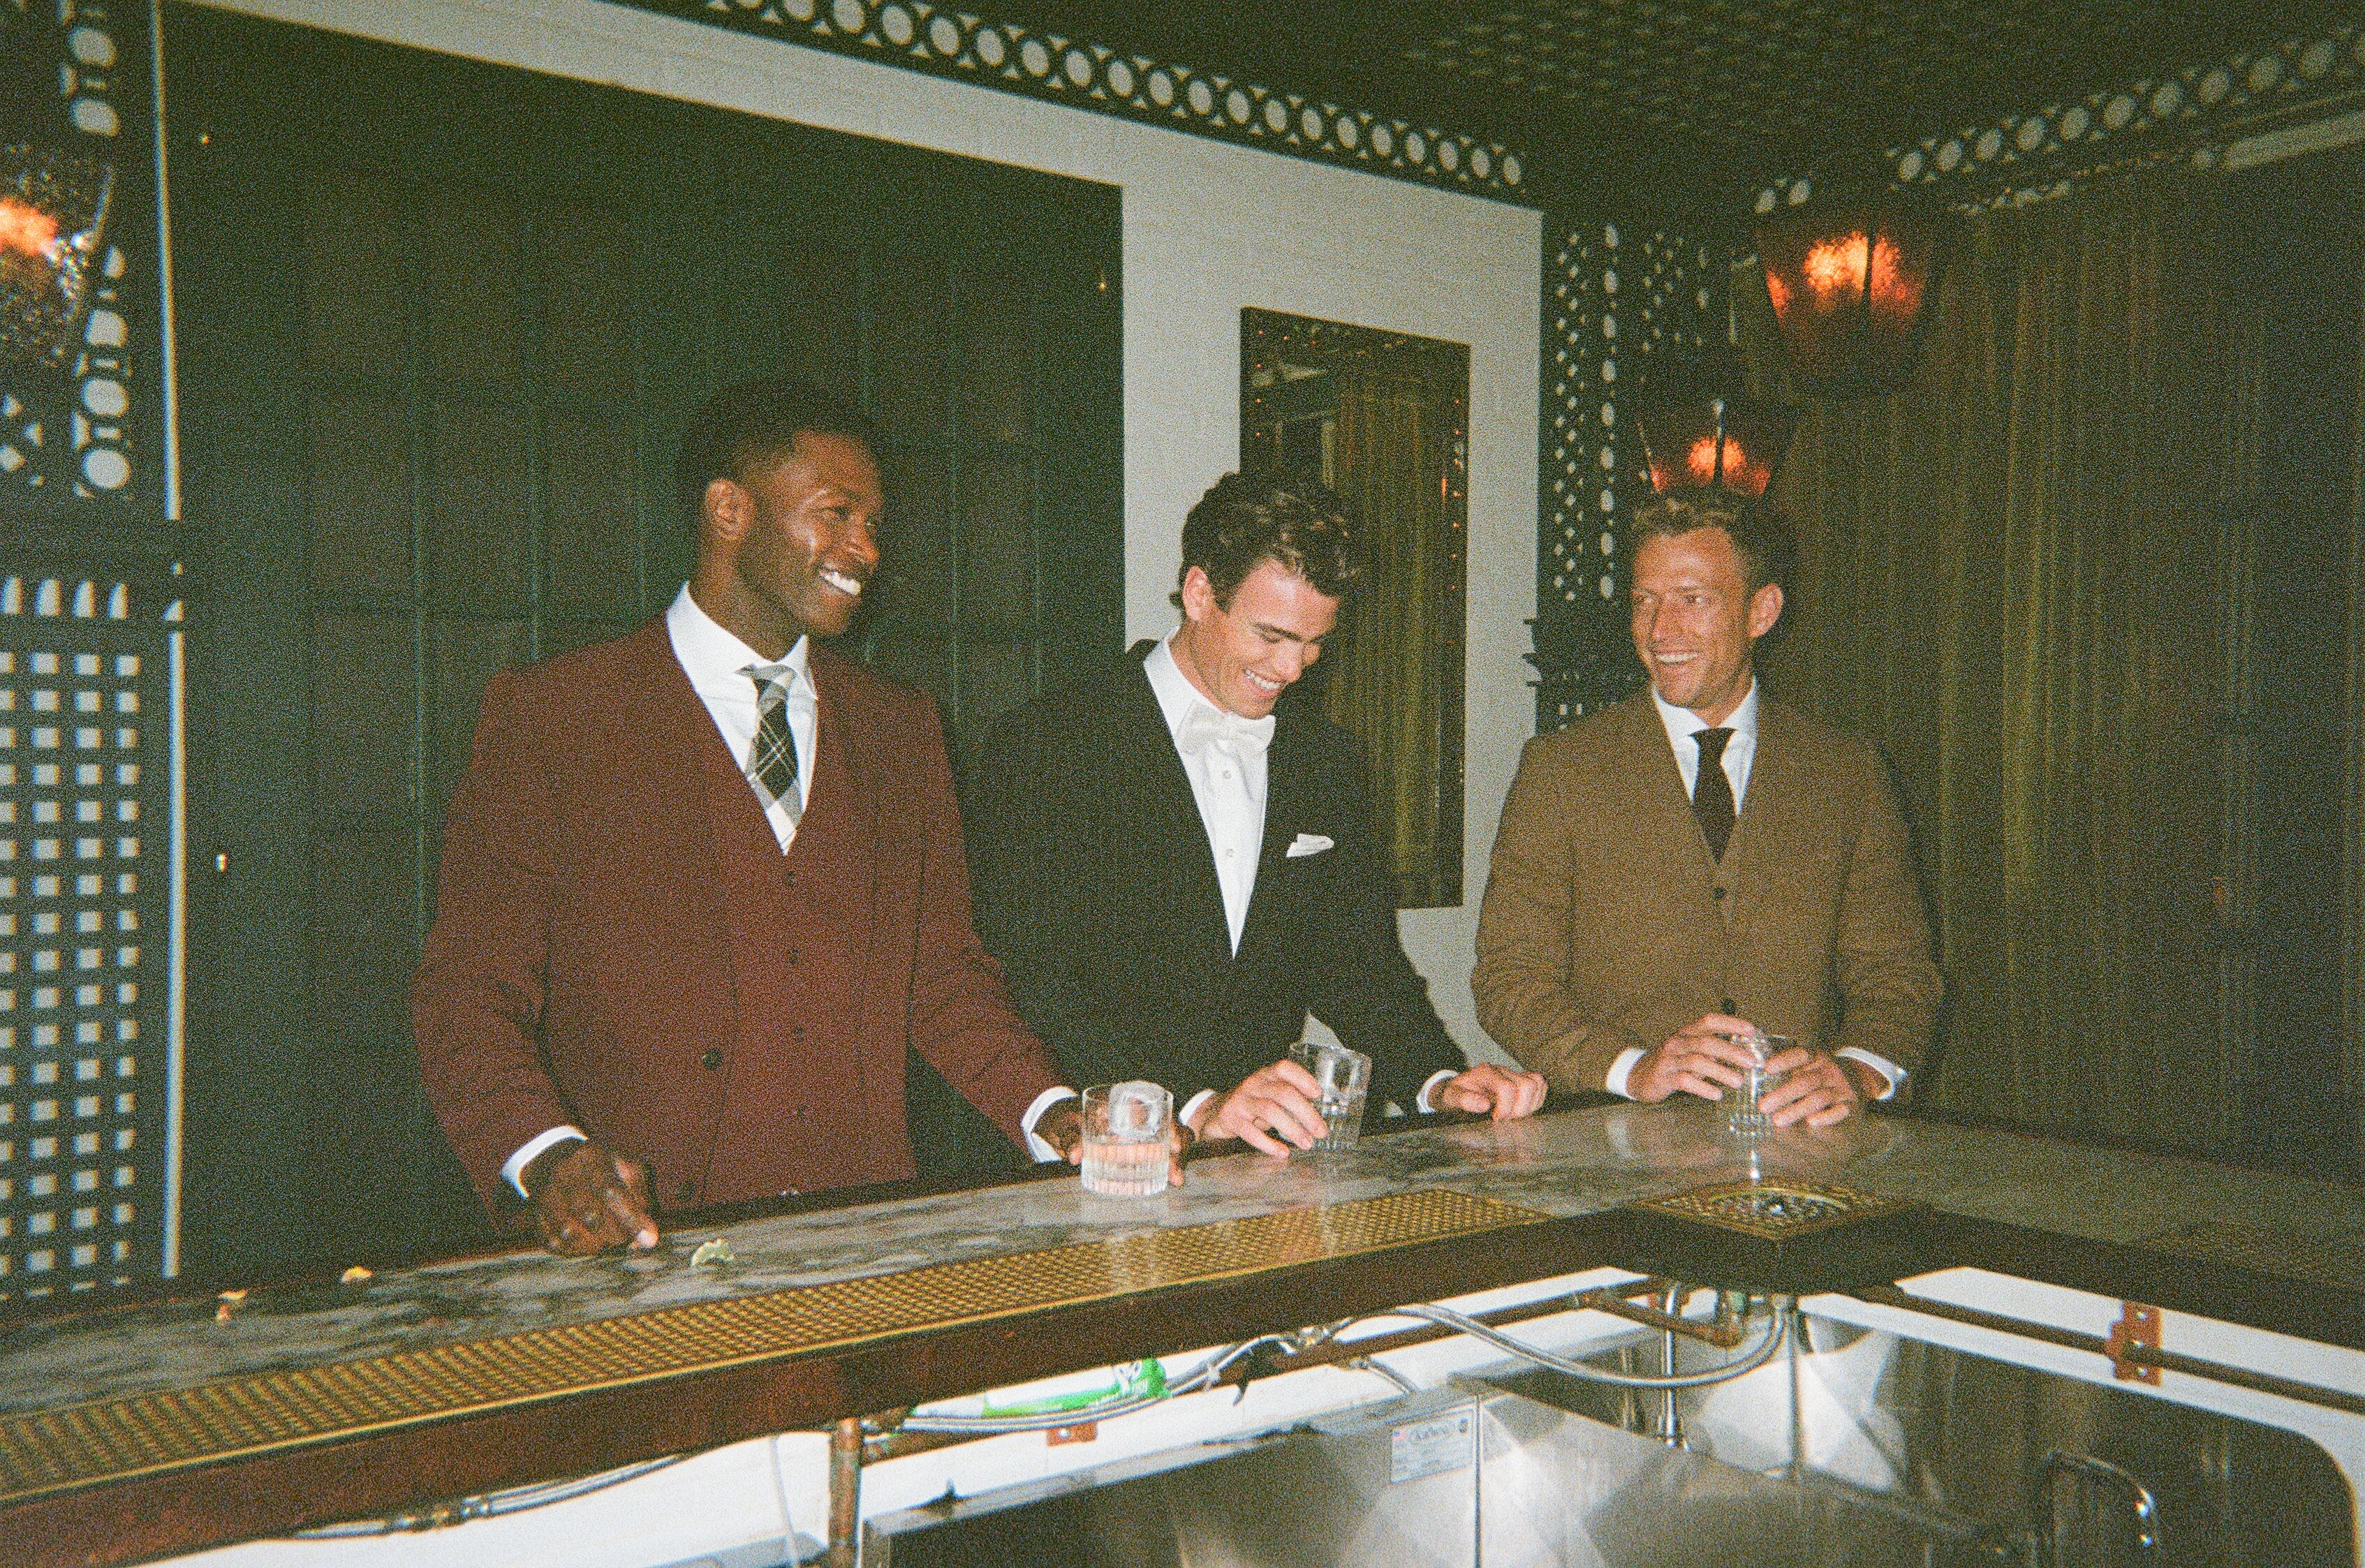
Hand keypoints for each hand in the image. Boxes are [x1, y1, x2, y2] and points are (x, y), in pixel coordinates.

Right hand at [525, 1138, 657, 1254]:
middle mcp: (564, 1174)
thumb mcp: (628, 1171)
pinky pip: (553, 1243)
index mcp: (593, 1158)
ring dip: (594, 1246)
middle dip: (615, 1236)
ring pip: (570, 1233)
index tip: (649, 1241)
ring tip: (605, 1242)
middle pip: (591, 1217)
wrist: (554, 1159)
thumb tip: (648, 1239)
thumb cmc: (602, 1169)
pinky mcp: (534, 1215)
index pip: (613, 1192)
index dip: (631, 1219)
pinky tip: (585, 1244)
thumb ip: (642, 1200)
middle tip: (624, 1240)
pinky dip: (574, 1250)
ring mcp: (545, 1195)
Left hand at [1041, 1096, 1190, 1187]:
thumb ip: (1071, 1139)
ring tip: (1177, 1179)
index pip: (1156, 1107)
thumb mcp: (1067, 1127)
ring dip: (1177, 1158)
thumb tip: (1074, 1157)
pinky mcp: (1139, 1149)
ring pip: (1171, 1140)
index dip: (1169, 1124)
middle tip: (1176, 1173)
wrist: (1062, 1127)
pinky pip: (1161, 1155)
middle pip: (1170, 1126)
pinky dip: (1168, 1165)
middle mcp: (1139, 1116)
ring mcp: (1142, 1133)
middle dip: (1179, 1147)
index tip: (1173, 1144)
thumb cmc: (1068, 1120)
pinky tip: (1172, 1180)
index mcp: (1124, 1102)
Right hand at [1191, 1059, 1330, 1157]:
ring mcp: (1240, 1101)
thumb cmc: (1249, 1105)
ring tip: (1307, 1143)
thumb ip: (1288, 1099)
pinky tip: (1282, 1152)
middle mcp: (1253, 1085)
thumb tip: (1317, 1117)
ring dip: (1292, 1129)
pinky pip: (1250, 1132)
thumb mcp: (1268, 1096)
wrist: (1213, 1114)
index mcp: (1265, 1076)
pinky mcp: (1230, 1119)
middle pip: (1283, 1093)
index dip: (1302, 1078)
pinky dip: (1269, 1144)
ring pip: (1270, 1111)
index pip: (1284, 1068)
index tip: (1317, 1094)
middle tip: (1321, 1131)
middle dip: (1306, 1113)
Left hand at [1430, 1063, 1548, 1119]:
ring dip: (1530, 1105)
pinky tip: (1520, 1111)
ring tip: (1513, 1115)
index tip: (1496, 1119)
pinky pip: (1541, 1085)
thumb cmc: (1456, 1094)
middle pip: (1528, 1084)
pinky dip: (1535, 1101)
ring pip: (1538, 1083)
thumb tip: (1485, 1105)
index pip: (1507, 1088)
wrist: (1458, 1087)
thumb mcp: (1451, 1097)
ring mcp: (1514, 1073)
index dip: (1506, 1108)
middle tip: (1506, 1119)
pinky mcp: (1522, 1080)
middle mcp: (1502, 1070)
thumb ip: (1464, 1100)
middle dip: (1520, 1108)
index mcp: (1485, 1072)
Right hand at [1627, 1013, 1761, 1102]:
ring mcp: (1668, 1060)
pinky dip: (1703, 1087)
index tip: (1752, 1031)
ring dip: (1720, 1071)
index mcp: (1686, 1032)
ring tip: (1738, 1082)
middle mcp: (1677, 1042)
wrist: (1637, 1075)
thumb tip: (1744, 1054)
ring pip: (1696, 1062)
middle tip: (1752, 1062)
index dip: (1731, 1023)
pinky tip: (1717, 1094)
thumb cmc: (1671, 1063)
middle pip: (1706, 1043)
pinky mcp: (1662, 1078)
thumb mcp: (1689, 1050)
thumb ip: (1711, 1050)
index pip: (1709, 1021)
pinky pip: (1684, 1081)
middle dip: (1731, 1052)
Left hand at [1755, 1046, 1878, 1127]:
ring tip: (1777, 1120)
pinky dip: (1827, 1116)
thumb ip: (1788, 1069)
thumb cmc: (1821, 1074)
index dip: (1783, 1061)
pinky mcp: (1851, 1103)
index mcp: (1816, 1057)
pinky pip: (1841, 1110)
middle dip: (1782, 1095)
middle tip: (1763, 1106)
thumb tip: (1754, 1075)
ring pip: (1818, 1097)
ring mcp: (1841, 1087)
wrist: (1859, 1077)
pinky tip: (1811, 1122)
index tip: (1766, 1069)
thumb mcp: (1808, 1065)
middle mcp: (1829, 1070)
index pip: (1800, 1055)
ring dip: (1797, 1109)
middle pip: (1805, 1082)